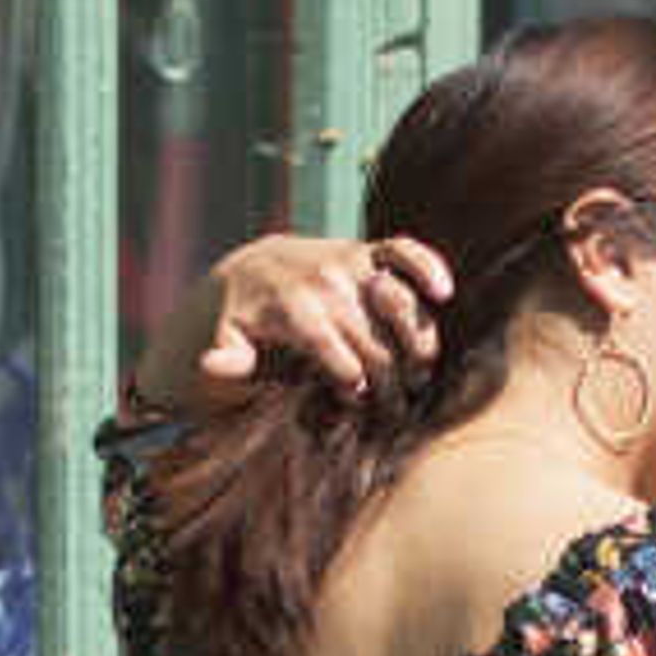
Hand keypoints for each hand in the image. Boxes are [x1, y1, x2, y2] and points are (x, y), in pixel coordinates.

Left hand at [155, 228, 452, 408]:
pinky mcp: (371, 251)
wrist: (256, 267)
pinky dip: (427, 266)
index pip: (328, 344)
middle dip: (385, 375)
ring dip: (416, 340)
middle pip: (370, 336)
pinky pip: (405, 251)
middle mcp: (325, 280)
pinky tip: (442, 293)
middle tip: (393, 405)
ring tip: (420, 373)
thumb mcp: (230, 339)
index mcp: (292, 306)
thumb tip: (213, 365)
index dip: (346, 375)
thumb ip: (229, 357)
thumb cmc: (248, 317)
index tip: (354, 397)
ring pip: (398, 301)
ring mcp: (352, 263)